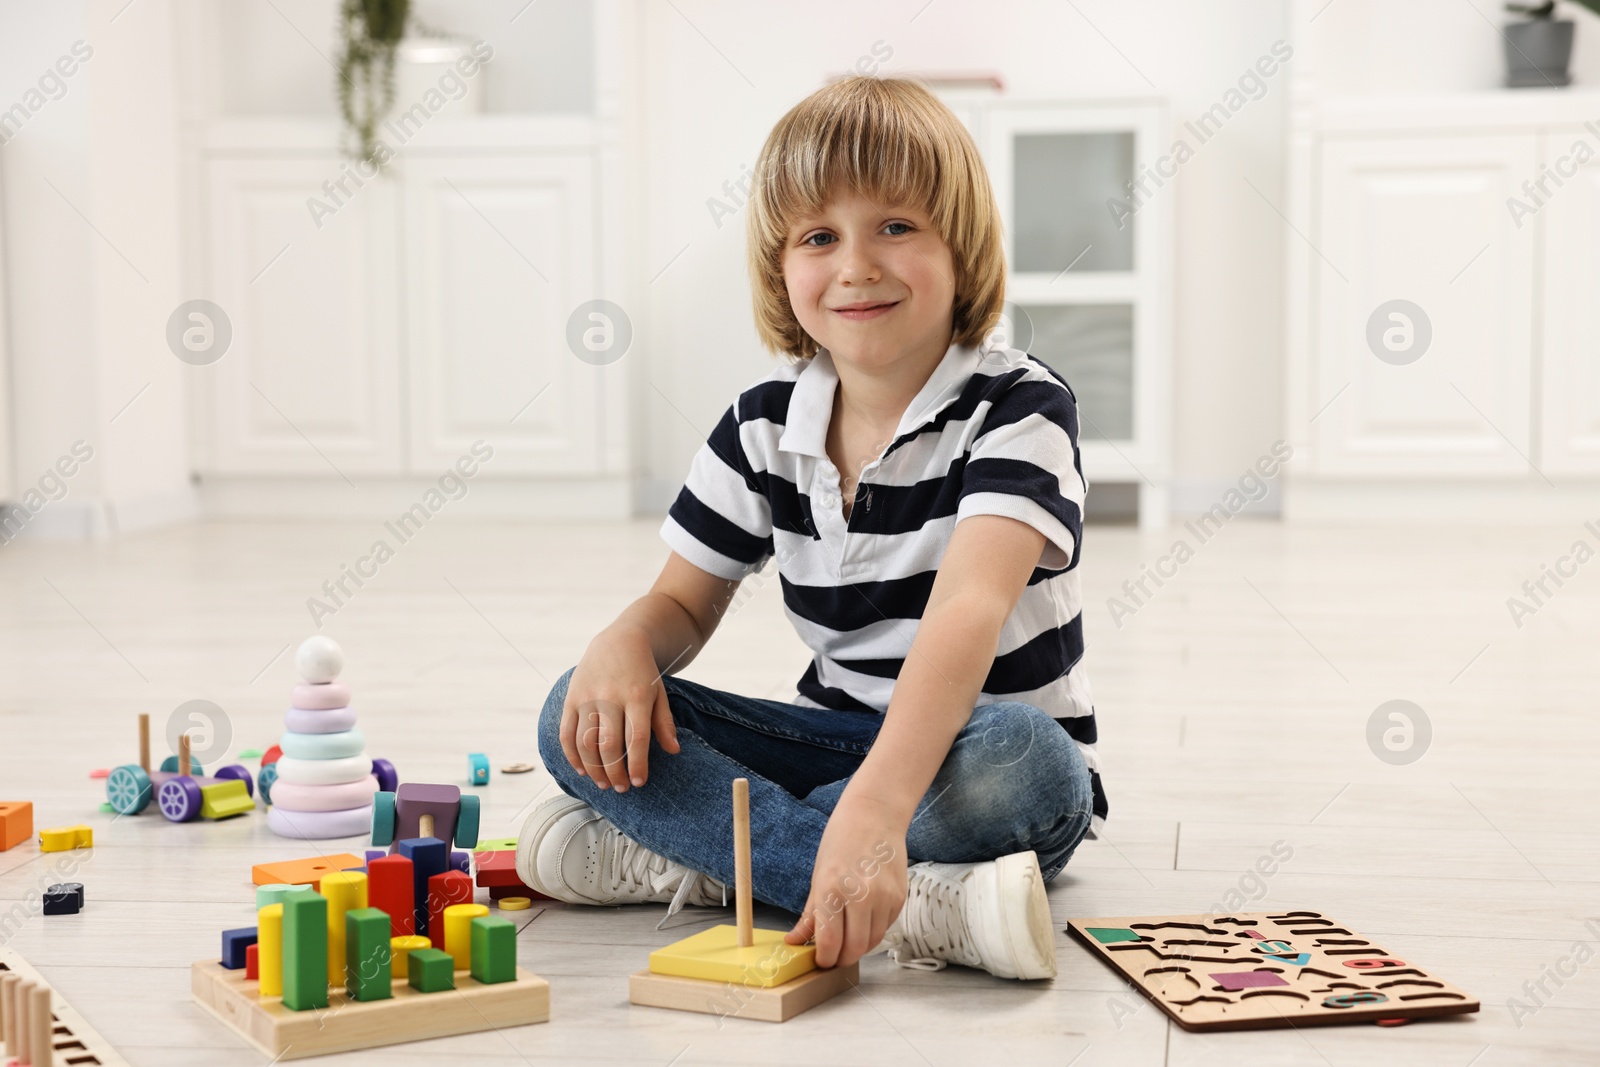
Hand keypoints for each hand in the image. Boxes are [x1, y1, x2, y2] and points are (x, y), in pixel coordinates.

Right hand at [558, 626, 679, 791]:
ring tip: (603, 784)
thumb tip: (674, 750)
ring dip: (593, 769)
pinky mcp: (571, 698)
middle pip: (609, 745)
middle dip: (615, 773)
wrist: (619, 641)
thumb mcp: (660, 694)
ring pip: (585, 743)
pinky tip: (582, 770)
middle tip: (621, 789)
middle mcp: (610, 697)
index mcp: (637, 696)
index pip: (636, 738)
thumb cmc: (643, 673)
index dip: (637, 765)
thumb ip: (664, 723)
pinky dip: (572, 756)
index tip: (640, 783)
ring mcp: (588, 697)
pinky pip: (567, 733)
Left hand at [785, 794, 906, 968]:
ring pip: (872, 941)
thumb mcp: (818, 876)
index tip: (821, 961)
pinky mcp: (900, 897)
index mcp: (832, 889)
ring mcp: (884, 897)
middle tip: (834, 958)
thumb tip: (794, 941)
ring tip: (848, 938)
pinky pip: (885, 927)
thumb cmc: (841, 841)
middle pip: (854, 948)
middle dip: (842, 959)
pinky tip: (864, 918)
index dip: (824, 959)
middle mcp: (860, 895)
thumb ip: (810, 915)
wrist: (875, 816)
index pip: (830, 942)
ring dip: (859, 947)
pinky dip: (874, 930)